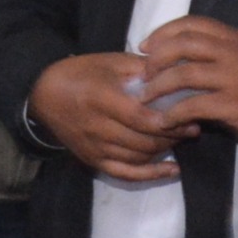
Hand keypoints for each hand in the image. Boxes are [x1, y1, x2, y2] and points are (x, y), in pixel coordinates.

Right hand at [30, 52, 182, 183]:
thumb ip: (142, 69)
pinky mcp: (92, 160)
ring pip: (138, 157)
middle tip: (193, 127)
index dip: (169, 122)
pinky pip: (125, 174)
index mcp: (102, 99)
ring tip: (180, 139)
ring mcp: (94, 147)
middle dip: (173, 136)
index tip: (191, 117)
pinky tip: (172, 170)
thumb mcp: (110, 61)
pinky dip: (151, 175)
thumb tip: (175, 74)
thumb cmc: (80, 73)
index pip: (141, 118)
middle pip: (143, 140)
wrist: (44, 94)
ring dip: (164, 150)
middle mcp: (97, 127)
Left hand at [133, 15, 237, 156]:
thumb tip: (177, 60)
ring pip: (184, 74)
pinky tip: (164, 122)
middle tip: (143, 73)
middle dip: (157, 57)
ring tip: (145, 98)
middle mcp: (235, 53)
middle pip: (184, 43)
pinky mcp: (234, 105)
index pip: (194, 23)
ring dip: (158, 86)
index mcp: (237, 39)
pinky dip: (172, 114)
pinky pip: (193, 105)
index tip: (146, 45)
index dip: (164, 31)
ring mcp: (235, 78)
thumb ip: (220, 55)